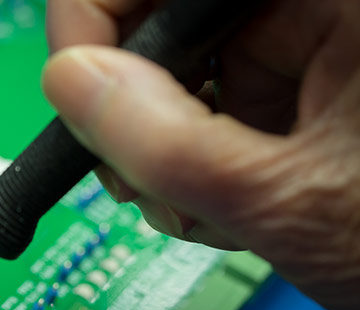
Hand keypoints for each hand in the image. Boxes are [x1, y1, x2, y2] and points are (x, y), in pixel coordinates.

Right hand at [42, 0, 359, 309]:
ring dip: (161, 148)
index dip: (96, 20)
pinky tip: (222, 199)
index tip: (79, 94)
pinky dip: (193, 156)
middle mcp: (318, 3)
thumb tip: (70, 84)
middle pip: (162, 19)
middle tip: (141, 180)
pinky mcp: (302, 73)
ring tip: (200, 209)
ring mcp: (310, 34)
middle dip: (132, 107)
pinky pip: (209, 98)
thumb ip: (163, 144)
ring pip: (177, 68)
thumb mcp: (284, 199)